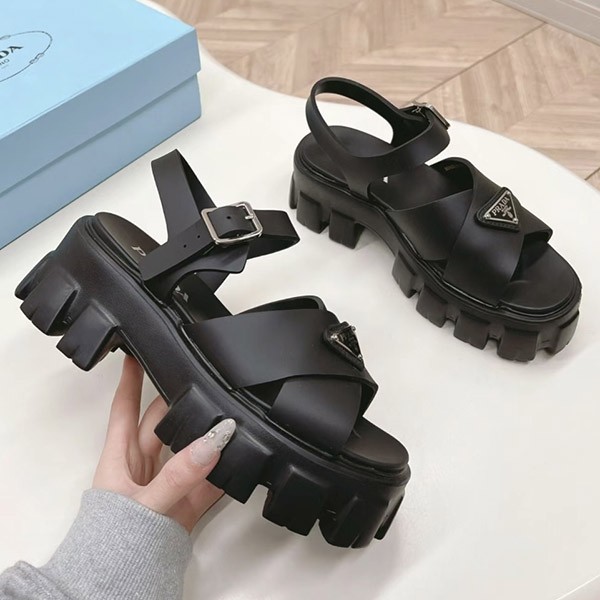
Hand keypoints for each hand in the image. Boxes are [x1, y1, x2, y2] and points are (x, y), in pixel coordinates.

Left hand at [93, 356, 235, 531]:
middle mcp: (141, 467)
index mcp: (119, 458)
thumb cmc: (110, 544)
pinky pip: (207, 482)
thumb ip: (179, 474)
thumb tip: (211, 442)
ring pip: (188, 450)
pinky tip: (238, 464)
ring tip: (227, 420)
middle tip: (201, 383)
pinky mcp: (182, 506)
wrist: (114, 585)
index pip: (124, 408)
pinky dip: (223, 474)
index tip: (137, 351)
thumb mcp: (145, 503)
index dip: (130, 380)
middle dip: (180, 403)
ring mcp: (164, 485)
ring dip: (206, 439)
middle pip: (162, 423)